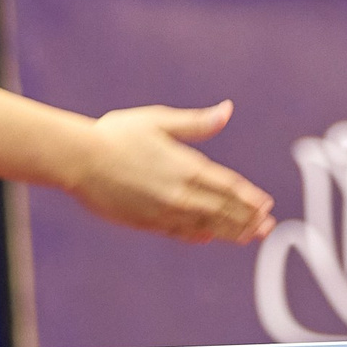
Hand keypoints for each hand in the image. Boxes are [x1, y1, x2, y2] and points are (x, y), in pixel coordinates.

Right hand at [69, 101, 276, 243]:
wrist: (79, 161)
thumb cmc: (116, 134)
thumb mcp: (160, 121)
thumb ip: (197, 122)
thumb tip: (227, 110)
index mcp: (187, 166)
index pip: (229, 186)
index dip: (250, 197)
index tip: (266, 204)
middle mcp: (180, 193)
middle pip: (223, 211)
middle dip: (248, 219)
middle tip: (268, 227)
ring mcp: (163, 211)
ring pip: (205, 226)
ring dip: (230, 232)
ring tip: (249, 236)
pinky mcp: (146, 223)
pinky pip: (179, 233)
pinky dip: (198, 236)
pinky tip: (208, 237)